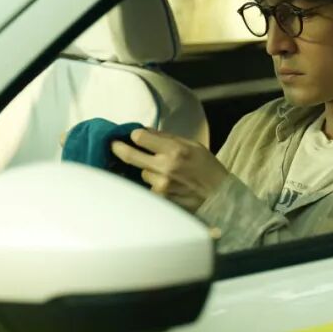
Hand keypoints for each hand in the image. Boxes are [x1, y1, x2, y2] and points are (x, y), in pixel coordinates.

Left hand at [110, 128, 229, 211]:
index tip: (133, 136)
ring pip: (141, 173)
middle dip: (118, 148)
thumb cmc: (209, 169)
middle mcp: (165, 167)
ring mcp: (160, 186)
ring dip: (147, 170)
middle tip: (112, 145)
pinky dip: (153, 184)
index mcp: (174, 150)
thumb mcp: (194, 145)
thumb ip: (168, 138)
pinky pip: (148, 188)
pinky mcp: (160, 200)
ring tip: (165, 173)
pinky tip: (168, 185)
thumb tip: (145, 131)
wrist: (220, 198)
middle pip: (129, 156)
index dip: (135, 135)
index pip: (140, 137)